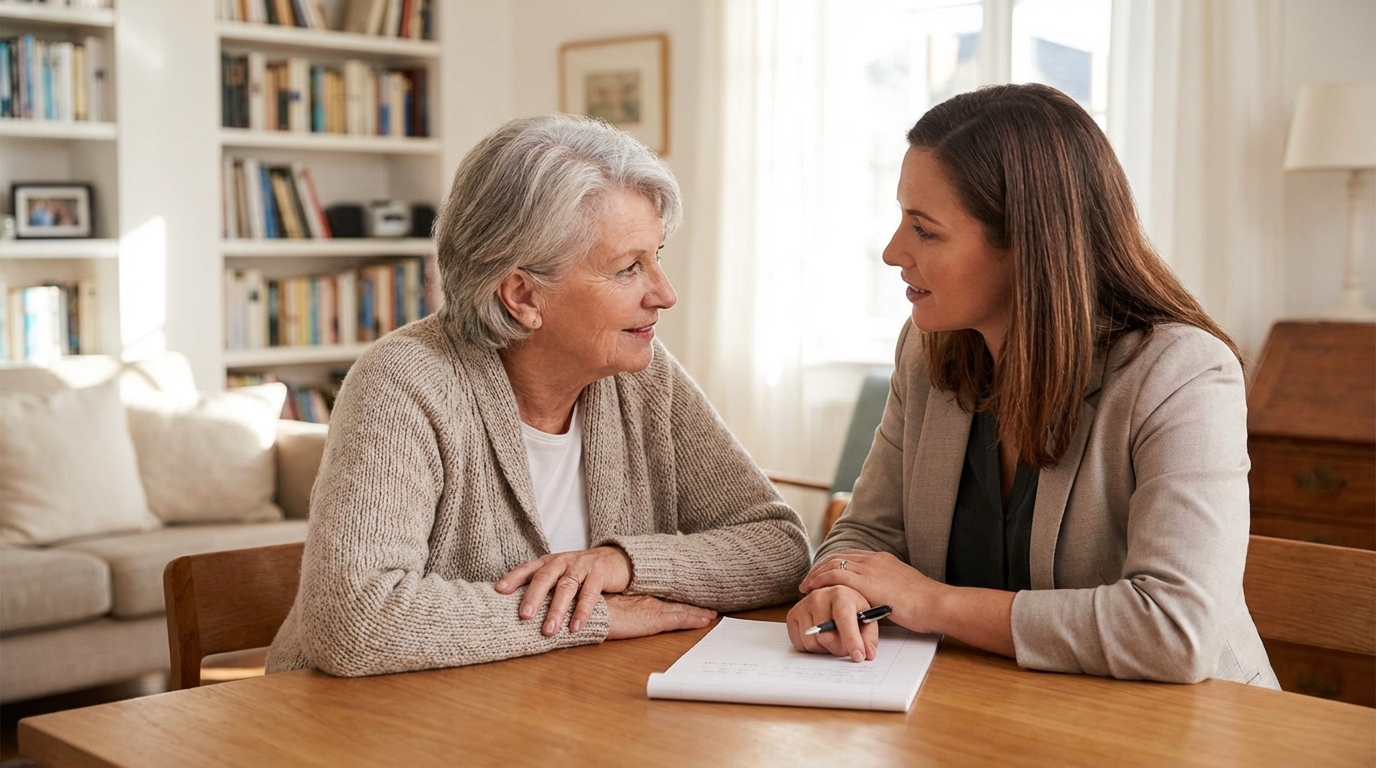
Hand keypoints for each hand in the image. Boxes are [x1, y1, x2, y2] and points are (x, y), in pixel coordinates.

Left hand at [495, 546, 632, 635]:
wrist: (616, 559)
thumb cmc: (581, 573)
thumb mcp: (560, 575)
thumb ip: (543, 587)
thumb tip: (516, 612)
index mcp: (548, 562)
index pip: (527, 569)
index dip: (513, 578)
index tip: (499, 591)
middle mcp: (562, 561)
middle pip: (544, 577)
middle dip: (533, 597)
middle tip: (524, 616)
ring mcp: (581, 566)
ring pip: (565, 587)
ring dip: (556, 610)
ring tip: (548, 630)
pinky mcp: (599, 573)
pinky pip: (589, 593)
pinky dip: (582, 611)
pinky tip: (575, 627)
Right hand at [605, 594, 716, 639]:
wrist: (588, 612)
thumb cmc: (595, 611)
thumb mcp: (611, 609)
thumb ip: (622, 610)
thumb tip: (624, 614)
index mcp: (640, 599)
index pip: (665, 601)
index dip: (681, 602)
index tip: (693, 605)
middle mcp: (650, 602)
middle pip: (677, 604)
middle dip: (695, 607)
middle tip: (711, 609)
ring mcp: (653, 610)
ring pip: (683, 611)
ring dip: (698, 613)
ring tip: (712, 615)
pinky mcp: (654, 620)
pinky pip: (680, 619)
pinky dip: (694, 619)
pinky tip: (705, 620)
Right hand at [786, 585, 877, 661]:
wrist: (834, 598)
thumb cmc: (852, 609)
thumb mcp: (867, 619)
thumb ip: (869, 637)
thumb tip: (868, 654)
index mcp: (840, 594)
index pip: (844, 620)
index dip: (851, 640)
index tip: (858, 656)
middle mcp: (818, 597)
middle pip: (826, 637)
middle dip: (839, 649)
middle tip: (846, 647)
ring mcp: (803, 605)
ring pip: (811, 643)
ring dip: (824, 649)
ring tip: (833, 638)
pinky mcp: (792, 616)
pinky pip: (799, 644)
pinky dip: (811, 647)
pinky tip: (820, 637)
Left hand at [800, 550, 944, 633]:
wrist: (934, 603)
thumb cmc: (924, 604)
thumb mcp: (901, 592)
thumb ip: (885, 592)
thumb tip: (875, 603)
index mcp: (883, 560)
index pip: (852, 557)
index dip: (835, 565)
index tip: (824, 574)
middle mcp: (874, 559)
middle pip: (839, 557)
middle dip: (821, 568)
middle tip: (809, 580)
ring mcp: (870, 568)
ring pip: (834, 564)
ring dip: (817, 574)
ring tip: (806, 585)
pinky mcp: (866, 580)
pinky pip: (836, 575)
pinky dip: (821, 579)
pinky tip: (813, 588)